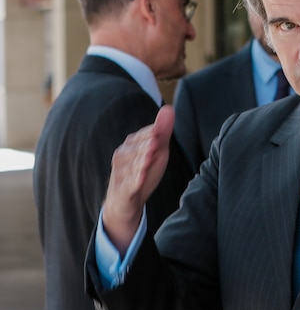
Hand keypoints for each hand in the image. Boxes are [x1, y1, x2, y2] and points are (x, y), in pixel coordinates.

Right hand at [102, 105, 174, 254]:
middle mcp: (121, 158)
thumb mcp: (156, 152)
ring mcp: (120, 175)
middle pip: (136, 151)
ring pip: (132, 167)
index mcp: (129, 146)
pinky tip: (141, 178)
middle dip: (145, 147)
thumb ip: (162, 132)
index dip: (151, 135)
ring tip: (149, 158)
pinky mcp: (122, 191)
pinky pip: (129, 185)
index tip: (158, 132)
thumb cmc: (142, 172)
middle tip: (155, 142)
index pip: (141, 137)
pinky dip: (135, 181)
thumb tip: (169, 107)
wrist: (126, 202)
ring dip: (140, 162)